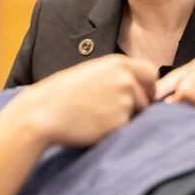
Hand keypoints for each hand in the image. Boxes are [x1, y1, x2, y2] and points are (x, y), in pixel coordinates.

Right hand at [19, 55, 156, 146]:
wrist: (44, 113)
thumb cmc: (61, 93)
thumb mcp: (90, 73)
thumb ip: (114, 76)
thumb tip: (135, 87)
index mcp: (118, 63)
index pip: (151, 73)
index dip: (148, 86)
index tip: (143, 95)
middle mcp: (126, 80)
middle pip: (147, 96)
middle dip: (137, 105)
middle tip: (114, 112)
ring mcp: (125, 101)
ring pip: (136, 114)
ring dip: (122, 118)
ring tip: (95, 117)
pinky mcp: (120, 122)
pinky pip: (124, 129)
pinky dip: (113, 130)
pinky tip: (92, 126)